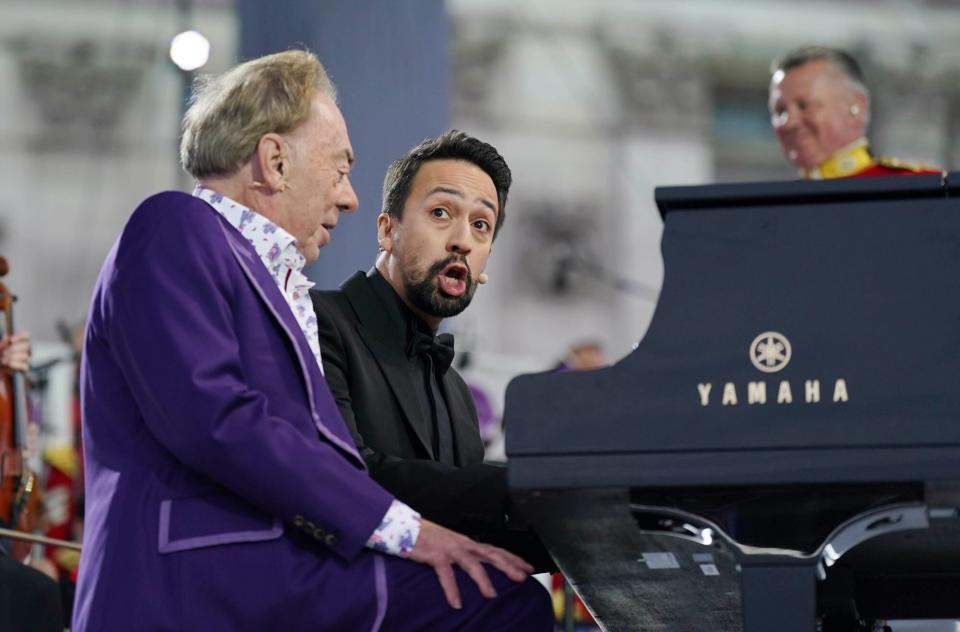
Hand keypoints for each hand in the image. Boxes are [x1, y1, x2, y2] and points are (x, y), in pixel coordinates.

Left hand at [0, 331, 29, 372]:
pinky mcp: (25, 367)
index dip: (20, 337)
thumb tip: (8, 338)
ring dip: (13, 358)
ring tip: (4, 360)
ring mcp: (26, 358)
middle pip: (26, 346)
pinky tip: (9, 364)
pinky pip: (25, 365)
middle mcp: (25, 348)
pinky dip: (16, 365)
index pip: (26, 336)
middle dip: (14, 349)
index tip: (11, 340)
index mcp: (19, 341)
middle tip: (5, 353)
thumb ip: (3, 344)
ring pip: (25, 356)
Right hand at [407, 519, 533, 609]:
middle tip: (522, 578)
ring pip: (472, 564)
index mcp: (467, 543)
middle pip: (491, 554)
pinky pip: (446, 575)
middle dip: (508, 566)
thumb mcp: (451, 545)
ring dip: (483, 580)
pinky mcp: (435, 556)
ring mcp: (450, 549)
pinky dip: (452, 590)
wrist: (404, 527)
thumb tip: (478, 567)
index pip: (496, 549)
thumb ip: (464, 554)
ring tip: (492, 596)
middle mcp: (462, 544)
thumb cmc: (428, 538)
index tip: (529, 567)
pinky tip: (456, 603)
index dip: (513, 558)